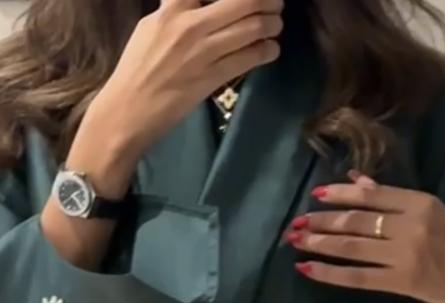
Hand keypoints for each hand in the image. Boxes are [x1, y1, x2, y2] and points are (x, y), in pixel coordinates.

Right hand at [91, 0, 283, 157]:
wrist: (129, 109)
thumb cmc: (137, 69)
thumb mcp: (150, 27)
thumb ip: (174, 10)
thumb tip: (194, 1)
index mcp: (173, 8)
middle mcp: (191, 24)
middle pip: (243, 1)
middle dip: (266, 0)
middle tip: (275, 3)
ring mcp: (204, 52)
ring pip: (252, 28)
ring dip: (271, 24)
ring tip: (276, 24)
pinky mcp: (212, 78)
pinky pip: (248, 58)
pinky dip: (266, 51)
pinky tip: (271, 49)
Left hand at [286, 172, 444, 302]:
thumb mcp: (432, 211)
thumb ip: (393, 198)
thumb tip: (356, 181)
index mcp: (421, 203)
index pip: (372, 196)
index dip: (341, 195)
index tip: (316, 195)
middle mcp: (411, 227)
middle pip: (357, 221)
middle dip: (322, 221)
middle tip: (296, 222)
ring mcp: (405, 256)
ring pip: (352, 247)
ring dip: (319, 243)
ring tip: (295, 241)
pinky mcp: (402, 283)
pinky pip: (357, 277)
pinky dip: (330, 273)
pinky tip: (308, 269)